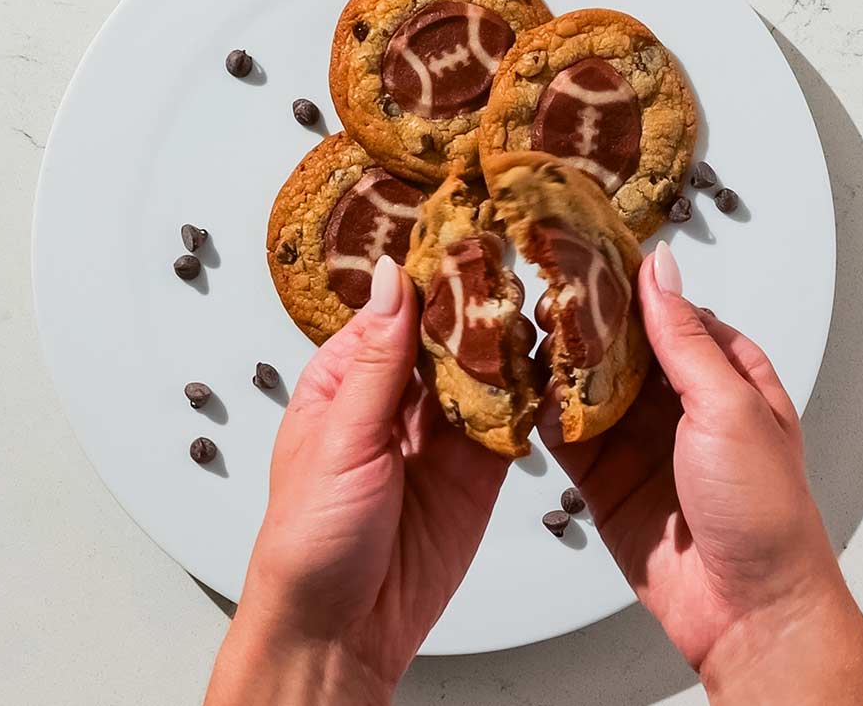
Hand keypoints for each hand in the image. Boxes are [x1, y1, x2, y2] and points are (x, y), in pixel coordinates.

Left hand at [206, 256, 509, 704]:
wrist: (341, 630)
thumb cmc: (309, 540)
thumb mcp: (340, 436)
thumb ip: (378, 359)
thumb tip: (393, 278)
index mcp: (344, 382)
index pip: (396, 312)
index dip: (431, 276)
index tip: (468, 232)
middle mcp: (394, 403)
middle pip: (445, 338)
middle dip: (480, 305)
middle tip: (523, 261)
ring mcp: (439, 438)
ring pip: (483, 375)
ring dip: (511, 347)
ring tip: (547, 305)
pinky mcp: (477, 475)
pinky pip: (511, 424)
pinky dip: (532, 400)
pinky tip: (553, 369)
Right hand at [538, 241, 862, 703]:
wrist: (747, 608)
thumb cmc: (764, 508)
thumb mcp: (728, 406)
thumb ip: (683, 337)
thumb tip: (659, 268)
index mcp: (726, 375)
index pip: (667, 311)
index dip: (626, 285)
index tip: (581, 254)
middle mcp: (681, 403)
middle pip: (620, 346)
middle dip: (581, 322)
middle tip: (538, 292)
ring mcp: (640, 441)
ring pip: (586, 386)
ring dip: (556, 365)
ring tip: (519, 334)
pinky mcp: (606, 480)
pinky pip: (565, 435)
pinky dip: (541, 414)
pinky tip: (518, 391)